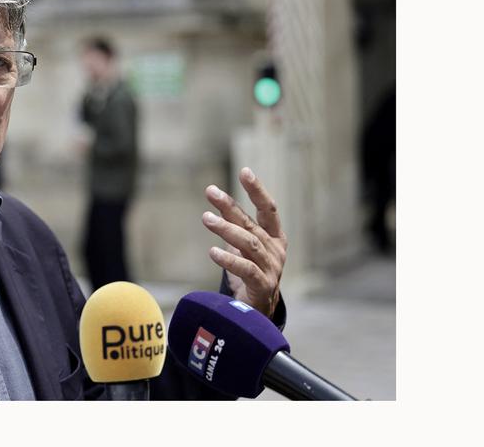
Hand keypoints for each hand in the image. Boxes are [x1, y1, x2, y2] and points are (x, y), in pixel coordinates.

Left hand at [201, 167, 286, 317]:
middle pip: (251, 224)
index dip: (258, 190)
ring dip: (227, 229)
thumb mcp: (243, 247)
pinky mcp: (263, 286)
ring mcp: (272, 269)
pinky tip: (213, 252)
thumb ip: (235, 226)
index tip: (245, 171)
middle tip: (211, 192)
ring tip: (206, 219)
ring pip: (249, 244)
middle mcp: (276, 250)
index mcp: (275, 237)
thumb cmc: (250, 274)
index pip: (268, 209)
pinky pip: (246, 270)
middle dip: (230, 206)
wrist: (258, 313)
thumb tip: (216, 201)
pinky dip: (229, 259)